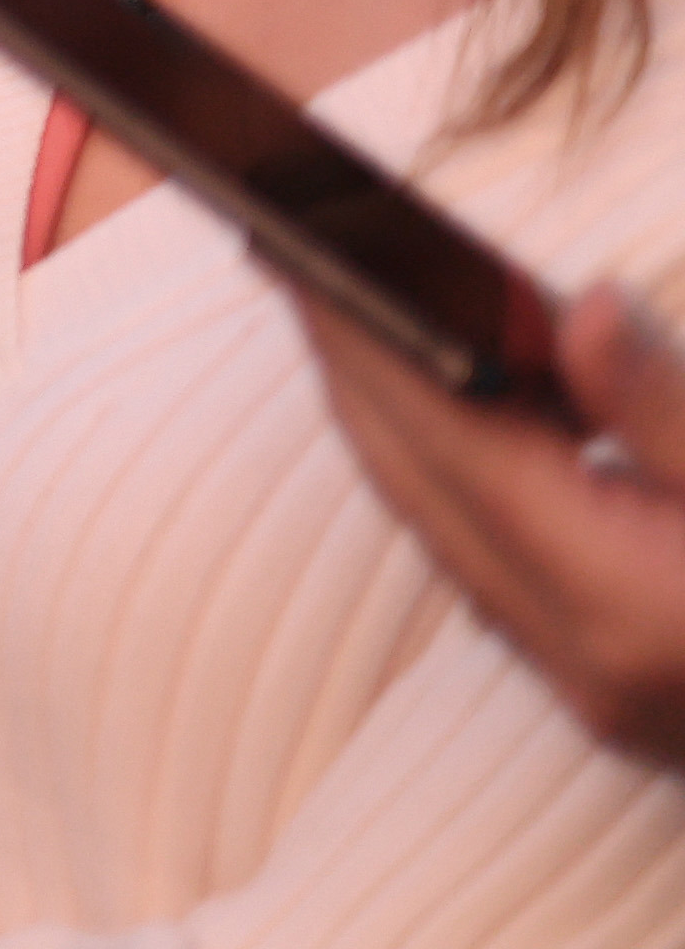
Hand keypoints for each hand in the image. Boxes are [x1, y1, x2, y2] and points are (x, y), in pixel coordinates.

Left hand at [304, 277, 684, 767]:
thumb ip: (667, 409)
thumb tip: (580, 310)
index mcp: (619, 603)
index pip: (444, 443)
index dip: (366, 339)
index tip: (303, 252)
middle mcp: (581, 660)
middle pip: (418, 487)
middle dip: (352, 372)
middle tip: (300, 263)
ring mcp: (590, 689)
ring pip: (442, 531)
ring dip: (394, 425)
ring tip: (354, 319)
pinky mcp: (610, 696)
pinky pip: (489, 571)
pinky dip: (456, 484)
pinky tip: (458, 419)